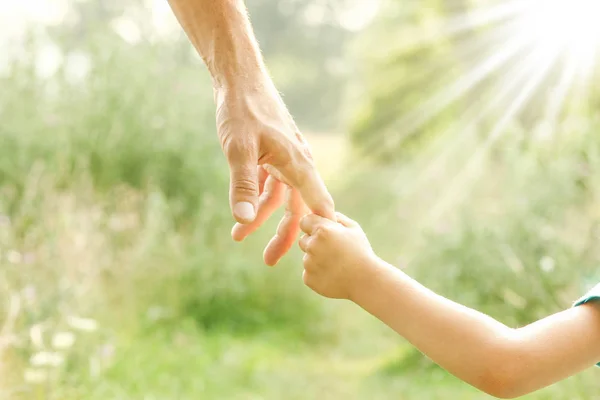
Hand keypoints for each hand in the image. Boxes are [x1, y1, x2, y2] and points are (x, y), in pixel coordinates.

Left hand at [215, 83, 334, 265]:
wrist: (239, 79)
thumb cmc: (242, 110)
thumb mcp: (239, 150)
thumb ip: (243, 186)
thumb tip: (244, 220)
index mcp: (297, 163)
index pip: (317, 204)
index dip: (320, 230)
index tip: (319, 254)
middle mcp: (297, 163)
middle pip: (297, 207)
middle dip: (284, 235)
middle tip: (269, 261)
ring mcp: (285, 159)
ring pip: (279, 197)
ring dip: (261, 217)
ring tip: (238, 237)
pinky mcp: (272, 154)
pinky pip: (269, 183)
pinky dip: (255, 198)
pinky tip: (240, 209)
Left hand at [298, 212, 376, 298]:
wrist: (365, 281)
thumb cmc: (361, 252)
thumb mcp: (354, 229)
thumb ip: (337, 217)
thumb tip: (324, 214)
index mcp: (322, 230)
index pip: (305, 221)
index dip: (313, 226)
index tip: (322, 232)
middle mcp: (312, 245)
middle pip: (303, 240)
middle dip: (314, 243)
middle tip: (332, 251)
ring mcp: (309, 263)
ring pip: (307, 257)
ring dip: (316, 259)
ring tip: (336, 264)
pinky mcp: (308, 278)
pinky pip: (309, 272)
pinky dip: (318, 273)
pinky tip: (333, 275)